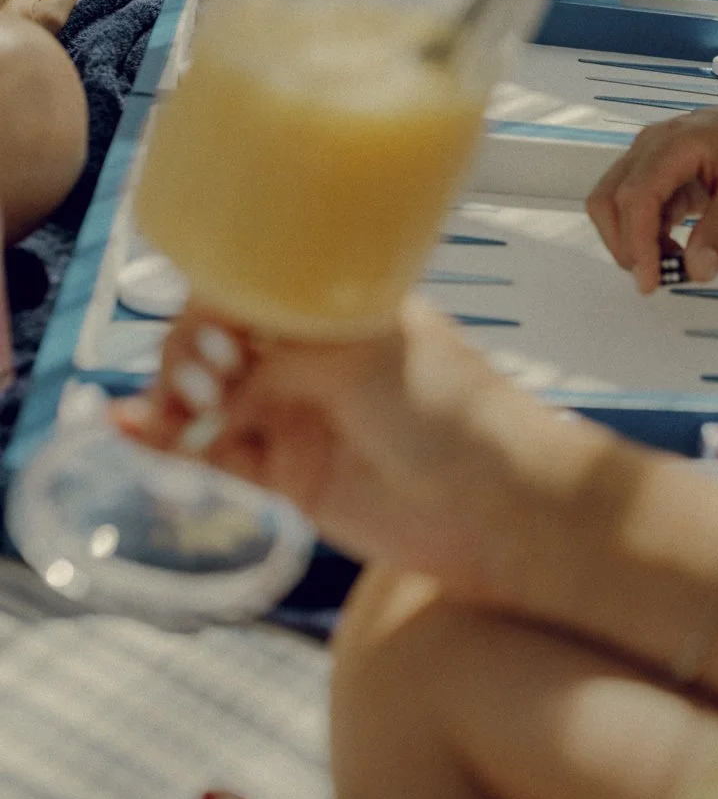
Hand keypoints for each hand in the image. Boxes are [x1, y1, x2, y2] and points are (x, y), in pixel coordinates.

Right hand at [115, 297, 608, 603]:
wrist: (499, 508)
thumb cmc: (454, 412)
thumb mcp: (361, 360)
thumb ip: (281, 361)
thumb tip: (217, 380)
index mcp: (336, 309)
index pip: (250, 289)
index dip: (216, 309)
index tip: (219, 342)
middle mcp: (312, 357)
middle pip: (217, 344)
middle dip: (187, 357)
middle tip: (198, 385)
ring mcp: (298, 416)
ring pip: (208, 402)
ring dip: (170, 403)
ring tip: (155, 418)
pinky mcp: (289, 477)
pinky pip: (216, 457)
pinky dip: (174, 448)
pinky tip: (138, 436)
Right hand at [586, 87, 717, 290]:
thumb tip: (697, 271)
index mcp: (673, 145)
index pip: (636, 197)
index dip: (638, 244)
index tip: (651, 282)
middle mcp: (650, 147)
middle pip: (609, 200)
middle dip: (626, 246)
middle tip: (660, 277)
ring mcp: (647, 158)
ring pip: (613, 204)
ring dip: (631, 241)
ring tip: (670, 264)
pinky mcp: (654, 173)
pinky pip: (634, 207)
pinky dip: (644, 235)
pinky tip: (673, 251)